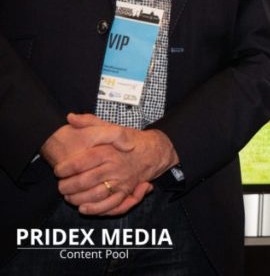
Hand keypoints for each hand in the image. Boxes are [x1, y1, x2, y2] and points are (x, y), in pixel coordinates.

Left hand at [53, 114, 176, 215]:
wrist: (155, 151)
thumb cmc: (131, 139)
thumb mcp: (112, 127)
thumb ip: (90, 122)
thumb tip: (71, 117)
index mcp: (109, 151)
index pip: (82, 162)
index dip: (66, 168)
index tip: (58, 170)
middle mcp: (115, 167)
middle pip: (86, 181)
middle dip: (68, 186)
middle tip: (61, 186)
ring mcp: (122, 181)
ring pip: (95, 195)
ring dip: (78, 199)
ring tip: (68, 196)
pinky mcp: (126, 192)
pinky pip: (110, 205)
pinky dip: (96, 209)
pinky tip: (84, 208)